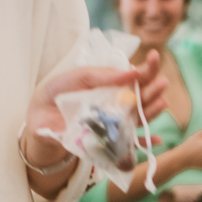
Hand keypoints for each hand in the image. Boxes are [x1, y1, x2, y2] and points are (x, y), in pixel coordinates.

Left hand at [24, 51, 168, 170]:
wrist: (39, 118)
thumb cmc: (59, 92)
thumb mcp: (78, 77)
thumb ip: (102, 74)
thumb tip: (131, 71)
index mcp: (111, 85)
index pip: (134, 76)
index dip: (146, 68)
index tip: (154, 57)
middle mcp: (117, 104)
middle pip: (141, 97)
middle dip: (153, 89)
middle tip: (162, 81)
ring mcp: (114, 123)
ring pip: (138, 118)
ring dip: (152, 111)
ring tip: (161, 102)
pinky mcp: (108, 141)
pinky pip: (128, 144)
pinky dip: (144, 143)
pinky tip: (158, 141)